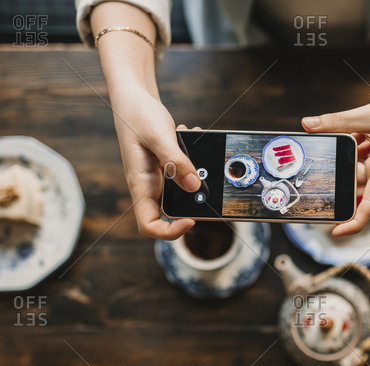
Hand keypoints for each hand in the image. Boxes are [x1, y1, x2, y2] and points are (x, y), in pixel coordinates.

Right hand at [111, 86, 199, 239]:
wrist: (133, 97)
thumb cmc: (137, 114)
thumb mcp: (159, 135)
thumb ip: (176, 162)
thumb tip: (194, 186)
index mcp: (140, 183)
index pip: (148, 225)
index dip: (169, 231)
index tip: (190, 220)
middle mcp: (148, 185)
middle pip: (170, 213)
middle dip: (191, 201)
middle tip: (205, 182)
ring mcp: (157, 177)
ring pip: (180, 192)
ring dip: (194, 177)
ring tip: (196, 150)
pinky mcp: (166, 167)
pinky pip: (183, 174)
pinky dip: (192, 161)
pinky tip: (192, 137)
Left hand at [302, 81, 369, 235]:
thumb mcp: (367, 114)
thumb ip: (336, 122)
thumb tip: (307, 124)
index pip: (369, 204)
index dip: (353, 223)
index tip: (336, 231)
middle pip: (356, 179)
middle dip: (343, 165)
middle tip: (339, 144)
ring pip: (359, 168)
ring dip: (353, 152)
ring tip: (359, 131)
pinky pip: (366, 162)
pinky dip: (359, 149)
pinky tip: (363, 133)